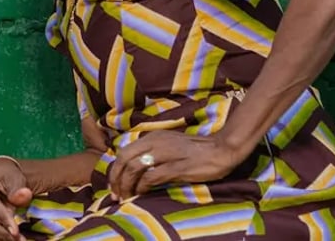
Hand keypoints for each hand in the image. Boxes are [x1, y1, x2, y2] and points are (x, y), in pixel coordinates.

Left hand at [106, 131, 244, 199]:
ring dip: (126, 185)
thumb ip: (152, 152)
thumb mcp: (168, 144)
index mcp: (152, 136)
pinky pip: (152, 176)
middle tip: (115, 194)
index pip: (124, 151)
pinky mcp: (177, 167)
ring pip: (134, 168)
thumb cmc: (195, 150)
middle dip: (116, 179)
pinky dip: (142, 187)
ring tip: (126, 197)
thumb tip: (133, 168)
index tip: (114, 185)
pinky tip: (141, 194)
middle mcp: (155, 142)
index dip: (115, 169)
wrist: (221, 150)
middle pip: (124, 159)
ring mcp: (166, 154)